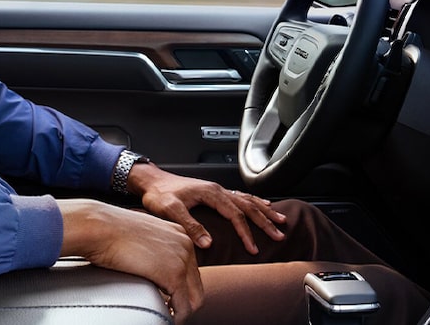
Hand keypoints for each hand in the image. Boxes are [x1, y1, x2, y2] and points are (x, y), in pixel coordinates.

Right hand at [58, 198, 202, 322]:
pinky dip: (176, 317)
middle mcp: (186, 245)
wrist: (100, 227)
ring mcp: (182, 259)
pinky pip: (184, 307)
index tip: (167, 298)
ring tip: (166, 315)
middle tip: (168, 310)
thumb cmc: (109, 230)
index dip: (180, 288)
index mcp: (179, 234)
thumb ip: (152, 247)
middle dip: (183, 302)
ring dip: (181, 312)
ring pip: (194, 299)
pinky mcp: (174, 275)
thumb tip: (149, 265)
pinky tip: (164, 317)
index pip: (190, 270)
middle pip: (196, 285)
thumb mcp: (140, 234)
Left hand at [128, 163, 286, 254]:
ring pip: (247, 199)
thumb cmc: (158, 194)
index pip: (235, 215)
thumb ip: (190, 225)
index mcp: (211, 193)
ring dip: (264, 210)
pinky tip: (262, 203)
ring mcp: (217, 189)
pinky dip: (254, 201)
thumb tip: (209, 242)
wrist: (150, 180)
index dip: (246, 233)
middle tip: (280, 233)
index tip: (253, 248)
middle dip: (265, 221)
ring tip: (280, 219)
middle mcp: (217, 190)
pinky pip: (240, 196)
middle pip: (248, 206)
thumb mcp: (171, 210)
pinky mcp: (213, 192)